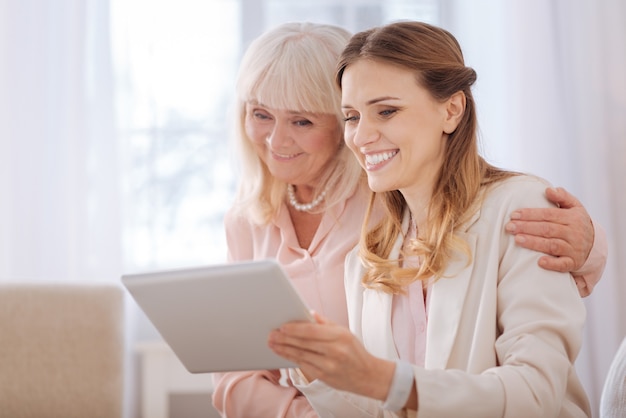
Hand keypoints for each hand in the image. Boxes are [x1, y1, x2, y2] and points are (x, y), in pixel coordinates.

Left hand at [268, 311, 393, 400]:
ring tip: (272, 344)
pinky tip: (283, 354)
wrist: (369, 376)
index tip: (282, 326)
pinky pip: (304, 365)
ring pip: (301, 355)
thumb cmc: (355, 351)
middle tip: (271, 335)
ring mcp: (329, 365)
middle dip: (285, 338)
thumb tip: (309, 313)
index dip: (295, 328)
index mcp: (340, 336)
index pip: (312, 331)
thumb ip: (326, 323)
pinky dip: (292, 359)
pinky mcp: (324, 377)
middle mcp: (334, 351)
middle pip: (304, 343)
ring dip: (284, 349)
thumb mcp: (345, 332)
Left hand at [505, 187, 593, 272]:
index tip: (513, 215)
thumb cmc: (576, 223)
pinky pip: (563, 265)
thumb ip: (563, 197)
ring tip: (517, 240)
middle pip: (547, 229)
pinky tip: (539, 262)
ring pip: (552, 245)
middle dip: (527, 227)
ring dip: (534, 243)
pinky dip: (552, 264)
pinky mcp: (573, 263)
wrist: (595, 245)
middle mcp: (574, 233)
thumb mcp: (575, 207)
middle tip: (509, 227)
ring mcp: (574, 248)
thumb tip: (548, 189)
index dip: (530, 214)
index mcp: (572, 217)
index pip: (548, 214)